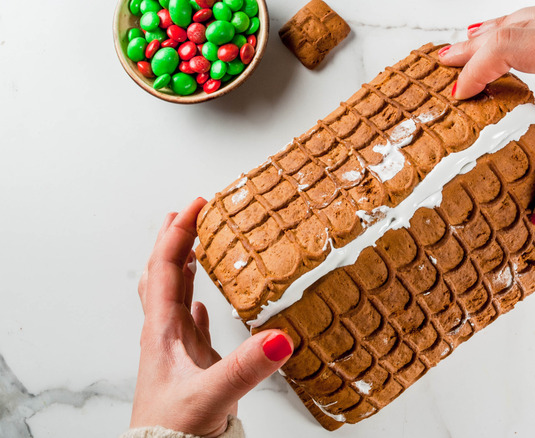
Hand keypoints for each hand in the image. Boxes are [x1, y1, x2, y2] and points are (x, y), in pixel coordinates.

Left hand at [131, 198, 292, 436]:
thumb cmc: (174, 432)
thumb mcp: (212, 395)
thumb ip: (246, 367)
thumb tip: (279, 336)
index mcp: (161, 332)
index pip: (164, 268)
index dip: (178, 233)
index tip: (195, 205)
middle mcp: (164, 336)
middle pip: (162, 275)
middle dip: (174, 240)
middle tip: (187, 213)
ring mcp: (175, 351)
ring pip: (174, 297)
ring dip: (181, 266)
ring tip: (193, 246)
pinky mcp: (189, 367)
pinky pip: (188, 325)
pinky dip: (194, 305)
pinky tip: (202, 304)